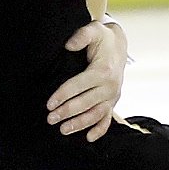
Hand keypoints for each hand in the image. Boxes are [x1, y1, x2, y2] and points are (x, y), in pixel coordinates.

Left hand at [48, 18, 126, 141]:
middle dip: (67, 113)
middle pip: (85, 103)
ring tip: (63, 130)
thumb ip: (81, 35)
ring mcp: (112, 96)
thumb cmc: (102, 39)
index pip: (78, 86)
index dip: (63, 95)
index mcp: (103, 71)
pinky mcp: (113, 102)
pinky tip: (89, 138)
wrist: (119, 46)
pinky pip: (108, 119)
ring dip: (79, 124)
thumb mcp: (94, 30)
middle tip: (50, 119)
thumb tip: (68, 45)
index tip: (49, 104)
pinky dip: (100, 130)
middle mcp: (110, 86)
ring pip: (95, 114)